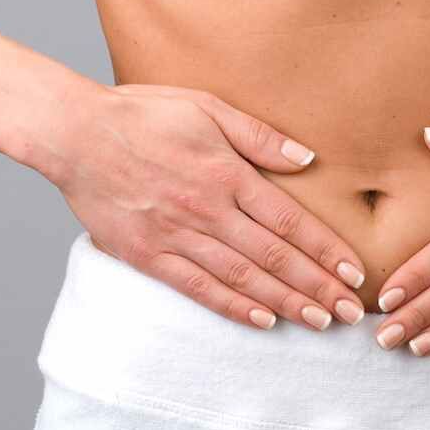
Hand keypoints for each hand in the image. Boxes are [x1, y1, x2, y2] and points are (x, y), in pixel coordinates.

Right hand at [53, 83, 366, 330]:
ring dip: (286, 302)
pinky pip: (198, 288)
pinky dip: (233, 307)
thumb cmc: (144, 115)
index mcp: (227, 173)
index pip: (291, 221)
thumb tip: (308, 160)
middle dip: (318, 286)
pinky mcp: (148, 256)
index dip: (327, 251)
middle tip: (351, 312)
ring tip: (320, 322)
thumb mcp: (207, 108)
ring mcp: (177, 235)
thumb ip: (260, 137)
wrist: (74, 134)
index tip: (355, 273)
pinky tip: (263, 321)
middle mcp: (208, 209)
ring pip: (243, 278)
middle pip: (275, 256)